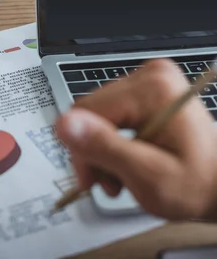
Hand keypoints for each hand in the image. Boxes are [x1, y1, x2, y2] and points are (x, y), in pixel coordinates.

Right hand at [55, 59, 216, 220]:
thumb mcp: (148, 175)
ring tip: (119, 174)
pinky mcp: (142, 90)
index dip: (81, 149)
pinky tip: (124, 158)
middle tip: (108, 181)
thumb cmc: (196, 184)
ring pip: (94, 114)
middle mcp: (150, 76)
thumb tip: (64, 124)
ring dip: (99, 149)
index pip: (86, 111)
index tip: (92, 179)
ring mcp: (147, 81)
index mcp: (153, 90)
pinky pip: (107, 113)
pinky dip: (109, 140)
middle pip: (88, 111)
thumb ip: (105, 148)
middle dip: (91, 151)